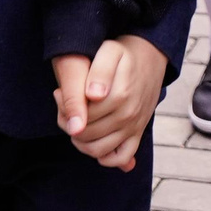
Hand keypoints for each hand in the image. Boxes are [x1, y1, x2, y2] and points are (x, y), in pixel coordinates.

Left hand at [53, 35, 168, 168]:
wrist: (151, 56)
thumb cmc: (125, 54)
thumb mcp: (110, 52)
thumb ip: (99, 72)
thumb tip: (93, 96)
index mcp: (119, 96)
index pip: (81, 116)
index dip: (64, 109)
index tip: (59, 94)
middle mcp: (128, 115)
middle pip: (86, 134)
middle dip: (69, 125)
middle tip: (64, 109)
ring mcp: (133, 126)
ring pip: (98, 150)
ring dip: (81, 142)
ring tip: (76, 123)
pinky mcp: (138, 133)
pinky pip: (121, 157)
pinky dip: (106, 158)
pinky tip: (94, 142)